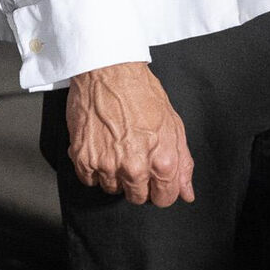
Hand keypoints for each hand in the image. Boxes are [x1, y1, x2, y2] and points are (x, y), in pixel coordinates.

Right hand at [65, 61, 195, 206]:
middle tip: (135, 157)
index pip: (164, 199)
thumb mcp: (173, 125)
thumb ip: (183, 163)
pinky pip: (89, 180)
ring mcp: (106, 165)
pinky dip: (93, 168)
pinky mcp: (83, 158)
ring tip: (116, 148)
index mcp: (162, 161)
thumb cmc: (141, 92)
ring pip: (112, 189)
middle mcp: (134, 167)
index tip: (155, 178)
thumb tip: (186, 192)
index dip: (161, 188)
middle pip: (137, 197)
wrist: (109, 70)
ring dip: (115, 174)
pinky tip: (101, 148)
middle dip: (138, 182)